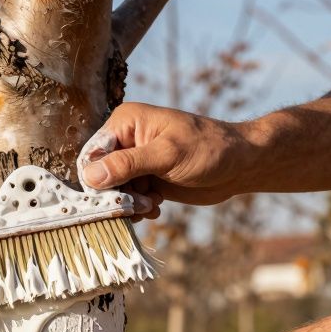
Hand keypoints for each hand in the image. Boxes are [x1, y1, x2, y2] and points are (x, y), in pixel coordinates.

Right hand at [82, 102, 256, 205]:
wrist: (240, 166)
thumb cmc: (209, 149)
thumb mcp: (167, 155)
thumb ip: (128, 164)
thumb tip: (90, 176)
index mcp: (125, 123)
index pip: (93, 154)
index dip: (97, 179)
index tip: (113, 199)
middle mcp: (126, 140)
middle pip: (99, 176)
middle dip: (117, 195)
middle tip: (139, 205)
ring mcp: (135, 161)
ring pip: (113, 191)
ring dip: (129, 204)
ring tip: (152, 205)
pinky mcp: (145, 180)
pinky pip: (128, 199)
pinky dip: (138, 208)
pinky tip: (156, 207)